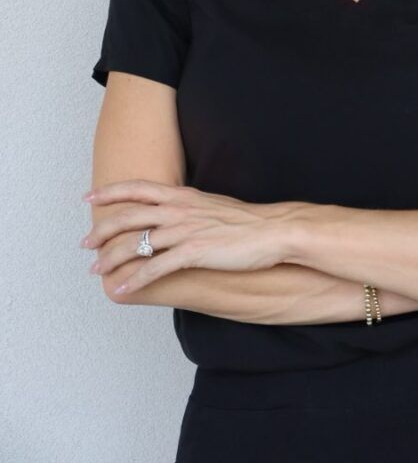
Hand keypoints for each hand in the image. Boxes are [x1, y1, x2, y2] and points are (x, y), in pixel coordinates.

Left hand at [80, 180, 290, 295]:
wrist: (273, 230)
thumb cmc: (246, 221)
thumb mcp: (211, 205)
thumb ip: (188, 208)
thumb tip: (172, 214)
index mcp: (183, 195)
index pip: (138, 188)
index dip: (111, 191)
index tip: (89, 196)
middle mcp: (180, 209)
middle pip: (129, 215)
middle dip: (101, 230)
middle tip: (84, 243)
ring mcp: (186, 230)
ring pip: (136, 243)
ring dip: (111, 258)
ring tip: (96, 270)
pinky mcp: (195, 252)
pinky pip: (156, 268)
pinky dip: (135, 280)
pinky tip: (122, 289)